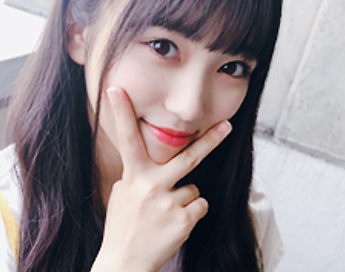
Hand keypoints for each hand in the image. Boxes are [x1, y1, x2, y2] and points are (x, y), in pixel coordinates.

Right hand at [91, 86, 231, 271]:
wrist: (124, 264)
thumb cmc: (122, 225)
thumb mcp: (122, 194)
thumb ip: (138, 175)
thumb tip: (153, 165)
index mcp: (133, 175)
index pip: (126, 138)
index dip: (121, 112)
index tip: (115, 89)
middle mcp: (151, 185)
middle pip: (188, 157)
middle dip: (210, 140)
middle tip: (228, 125)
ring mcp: (169, 203)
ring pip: (194, 188)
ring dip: (184, 198)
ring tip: (165, 214)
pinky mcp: (184, 220)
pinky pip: (199, 205)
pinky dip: (191, 212)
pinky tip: (174, 223)